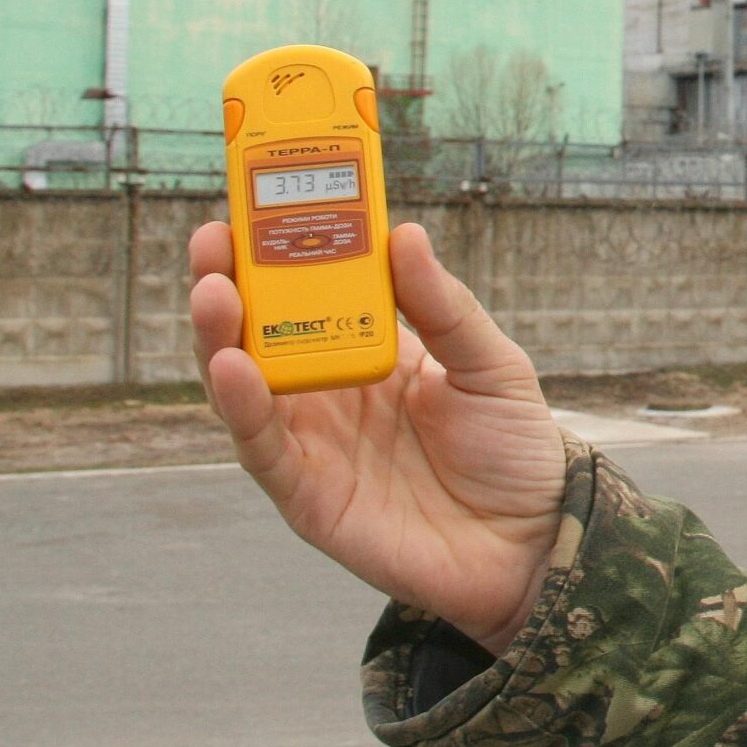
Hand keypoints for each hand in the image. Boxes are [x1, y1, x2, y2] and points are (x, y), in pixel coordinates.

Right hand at [189, 221, 568, 655]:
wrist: (532, 543)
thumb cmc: (513, 450)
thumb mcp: (492, 364)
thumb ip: (445, 308)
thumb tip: (403, 235)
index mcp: (370, 350)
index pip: (310, 291)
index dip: (278, 251)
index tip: (256, 203)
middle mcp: (328, 393)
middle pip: (258, 332)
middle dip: (227, 283)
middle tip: (214, 240)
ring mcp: (312, 443)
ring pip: (242, 384)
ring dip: (219, 337)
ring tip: (214, 291)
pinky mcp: (307, 495)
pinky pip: (262, 448)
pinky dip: (242, 407)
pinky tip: (233, 367)